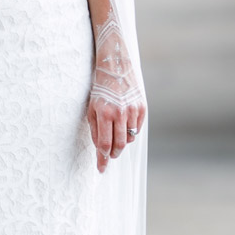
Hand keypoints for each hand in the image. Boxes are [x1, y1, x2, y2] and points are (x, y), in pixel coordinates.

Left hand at [88, 12, 145, 171]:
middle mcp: (120, 113)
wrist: (115, 65)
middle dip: (113, 153)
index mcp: (104, 113)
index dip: (102, 159)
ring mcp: (133, 110)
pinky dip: (131, 132)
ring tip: (115, 137)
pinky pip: (137, 129)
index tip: (101, 169)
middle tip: (109, 155)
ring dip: (122, 142)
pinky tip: (124, 127)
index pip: (104, 144)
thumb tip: (99, 149)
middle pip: (119, 145)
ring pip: (129, 138)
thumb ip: (95, 129)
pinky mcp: (142, 107)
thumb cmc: (100, 87)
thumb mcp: (91, 108)